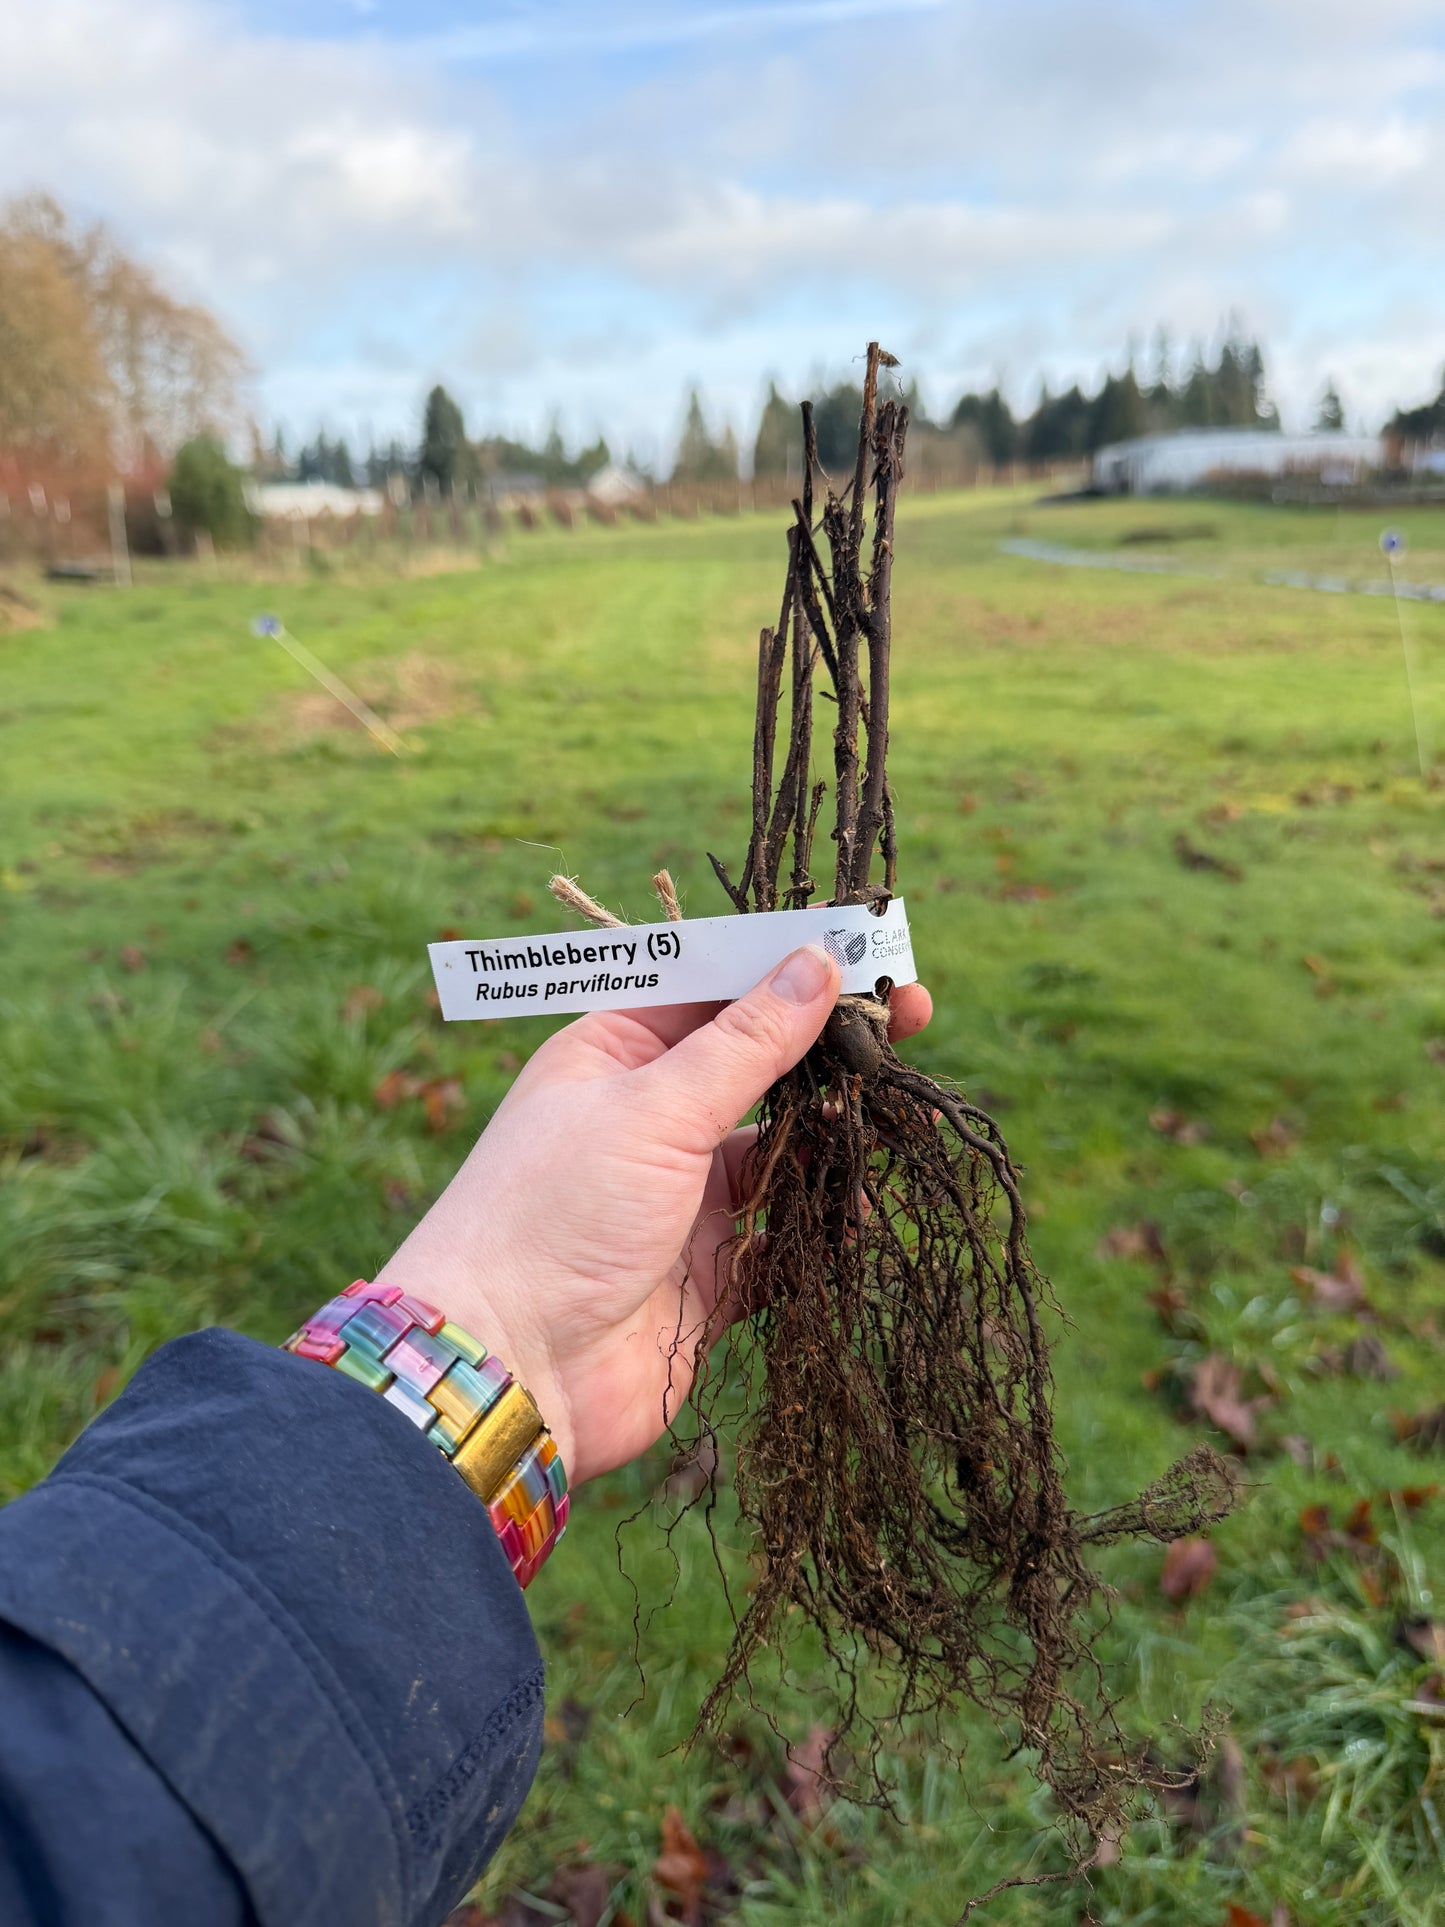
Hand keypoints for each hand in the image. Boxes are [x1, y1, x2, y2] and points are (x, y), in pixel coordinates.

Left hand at [375, 948, 931, 1483]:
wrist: (507, 1372)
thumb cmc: (555, 1215)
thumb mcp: (653, 1109)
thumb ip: (746, 1043)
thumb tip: (815, 962)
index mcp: (613, 1056)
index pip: (713, 990)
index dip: (788, 969)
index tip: (866, 950)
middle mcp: (647, 1120)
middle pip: (757, 1067)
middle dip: (828, 1050)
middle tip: (913, 1017)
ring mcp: (678, 1200)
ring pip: (778, 1152)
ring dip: (831, 1140)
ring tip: (886, 1126)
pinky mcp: (707, 1277)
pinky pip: (783, 1239)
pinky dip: (821, 1227)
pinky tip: (856, 1218)